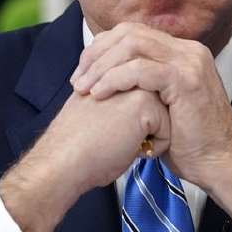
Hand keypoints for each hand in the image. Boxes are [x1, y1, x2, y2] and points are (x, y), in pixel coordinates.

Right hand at [0, 88, 169, 231]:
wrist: (63, 160)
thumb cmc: (77, 144)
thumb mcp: (100, 109)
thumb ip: (120, 97)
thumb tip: (142, 111)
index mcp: (115, 71)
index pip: (149, 100)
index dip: (135, 124)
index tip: (109, 131)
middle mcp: (126, 73)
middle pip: (160, 107)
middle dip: (145, 128)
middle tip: (113, 135)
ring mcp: (137, 84)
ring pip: (167, 118)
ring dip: (149, 137)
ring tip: (119, 140)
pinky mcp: (145, 103)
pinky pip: (168, 132)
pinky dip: (152, 148)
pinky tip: (127, 148)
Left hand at [70, 22, 231, 223]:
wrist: (220, 165)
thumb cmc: (190, 144)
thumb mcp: (162, 107)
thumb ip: (144, 87)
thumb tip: (110, 82)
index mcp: (182, 52)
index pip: (133, 33)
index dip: (102, 48)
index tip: (83, 72)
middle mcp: (188, 50)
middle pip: (130, 33)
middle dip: (97, 54)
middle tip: (78, 80)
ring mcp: (189, 62)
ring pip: (132, 45)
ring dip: (101, 66)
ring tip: (84, 87)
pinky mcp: (186, 80)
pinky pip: (140, 69)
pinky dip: (114, 79)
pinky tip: (100, 94)